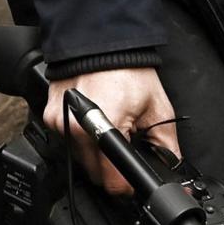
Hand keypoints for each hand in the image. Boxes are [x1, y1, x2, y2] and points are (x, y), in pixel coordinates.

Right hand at [44, 67, 180, 196]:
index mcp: (106, 128)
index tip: (132, 177)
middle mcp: (78, 130)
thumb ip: (166, 143)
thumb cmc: (129, 69)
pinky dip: (81, 137)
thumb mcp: (157, 106)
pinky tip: (93, 117)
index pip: (113, 182)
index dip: (127, 184)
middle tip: (125, 139)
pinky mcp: (50, 118)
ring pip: (80, 159)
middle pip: (95, 173)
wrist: (102, 41)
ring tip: (109, 123)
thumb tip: (173, 167)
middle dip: (112, 166)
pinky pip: (68, 141)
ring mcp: (61, 124)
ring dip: (95, 152)